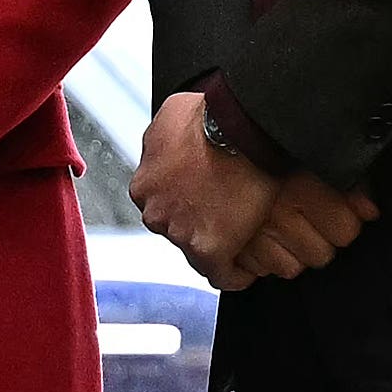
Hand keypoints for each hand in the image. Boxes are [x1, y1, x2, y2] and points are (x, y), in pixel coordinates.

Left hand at [132, 95, 379, 291]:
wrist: (241, 128)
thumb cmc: (210, 115)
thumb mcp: (170, 115)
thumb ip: (162, 140)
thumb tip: (168, 147)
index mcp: (144, 186)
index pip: (163, 206)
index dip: (186, 203)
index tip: (205, 200)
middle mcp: (156, 214)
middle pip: (177, 229)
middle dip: (199, 224)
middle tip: (229, 215)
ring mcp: (180, 234)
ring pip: (198, 250)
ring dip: (219, 244)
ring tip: (244, 239)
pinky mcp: (209, 250)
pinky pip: (222, 275)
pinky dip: (234, 275)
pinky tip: (246, 272)